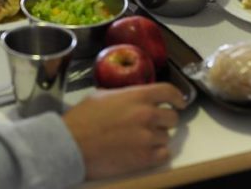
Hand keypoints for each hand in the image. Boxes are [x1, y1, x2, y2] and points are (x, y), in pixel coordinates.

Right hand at [63, 83, 185, 178]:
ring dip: (156, 138)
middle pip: (172, 117)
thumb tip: (132, 99)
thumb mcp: (101, 96)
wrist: (71, 144)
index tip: (179, 102)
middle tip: (151, 125)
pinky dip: (156, 153)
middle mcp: (146, 115)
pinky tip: (143, 151)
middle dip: (163, 121)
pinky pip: (164, 154)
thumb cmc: (81, 120)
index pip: (168, 92)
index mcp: (136, 96)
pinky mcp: (145, 158)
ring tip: (137, 140)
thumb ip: (124, 96)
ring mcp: (147, 138)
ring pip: (166, 137)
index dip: (177, 97)